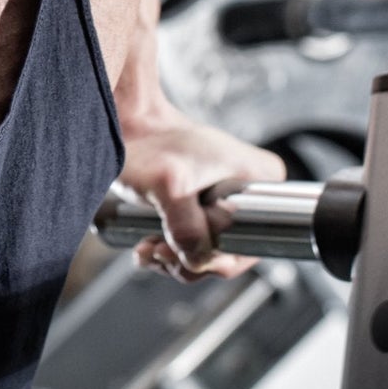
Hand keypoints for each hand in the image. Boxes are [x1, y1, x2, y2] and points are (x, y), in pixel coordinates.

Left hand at [115, 106, 286, 282]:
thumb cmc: (151, 145)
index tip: (186, 247)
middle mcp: (250, 194)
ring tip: (150, 248)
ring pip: (207, 254)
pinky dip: (169, 253)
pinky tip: (148, 247)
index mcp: (261, 179)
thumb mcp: (172, 186)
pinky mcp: (202, 210)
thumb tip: (197, 260)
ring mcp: (227, 204)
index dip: (220, 255)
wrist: (126, 128)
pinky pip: (193, 247)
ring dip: (175, 260)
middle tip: (160, 249)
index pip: (255, 239)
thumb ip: (188, 229)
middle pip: (230, 253)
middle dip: (192, 260)